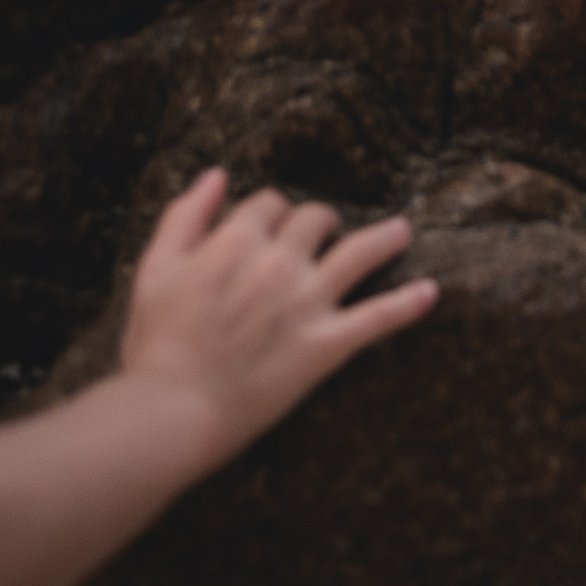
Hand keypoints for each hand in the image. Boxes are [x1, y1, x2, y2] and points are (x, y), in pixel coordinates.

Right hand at [118, 170, 436, 472]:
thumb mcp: (155, 268)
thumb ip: (185, 215)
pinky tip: (430, 293)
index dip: (272, 213)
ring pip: (359, 253)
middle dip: (319, 223)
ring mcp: (307, 303)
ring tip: (403, 232)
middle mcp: (278, 263)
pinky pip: (377, 318)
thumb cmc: (156, 343)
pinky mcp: (326, 346)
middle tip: (322, 236)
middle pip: (316, 219)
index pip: (271, 203)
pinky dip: (407, 304)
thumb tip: (217, 175)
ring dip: (386, 238)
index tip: (272, 228)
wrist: (171, 411)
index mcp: (236, 240)